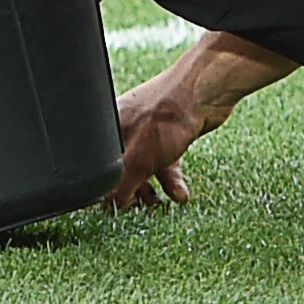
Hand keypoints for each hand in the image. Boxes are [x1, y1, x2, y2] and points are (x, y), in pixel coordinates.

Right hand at [101, 30, 300, 209]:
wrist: (205, 93)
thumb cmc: (166, 116)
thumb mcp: (138, 161)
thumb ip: (120, 187)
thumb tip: (109, 208)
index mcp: (108, 128)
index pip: (99, 165)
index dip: (105, 188)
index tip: (115, 208)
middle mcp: (125, 128)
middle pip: (120, 169)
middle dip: (132, 192)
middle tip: (139, 210)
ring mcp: (148, 131)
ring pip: (144, 168)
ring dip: (153, 190)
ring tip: (161, 207)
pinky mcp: (169, 135)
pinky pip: (164, 163)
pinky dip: (171, 180)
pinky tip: (180, 194)